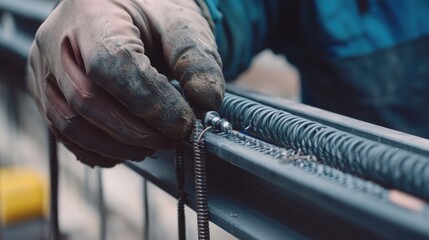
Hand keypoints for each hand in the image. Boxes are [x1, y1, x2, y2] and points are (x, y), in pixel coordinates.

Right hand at [27, 0, 223, 166]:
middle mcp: (57, 40)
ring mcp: (46, 68)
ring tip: (152, 145)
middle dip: (135, 132)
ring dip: (116, 146)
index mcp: (92, 13)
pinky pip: (62, 132)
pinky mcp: (47, 91)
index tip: (183, 123)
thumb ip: (197, 60)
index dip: (151, 103)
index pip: (113, 66)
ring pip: (71, 123)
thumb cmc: (152, 14)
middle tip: (172, 139)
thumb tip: (206, 103)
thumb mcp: (181, 25)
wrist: (128, 11)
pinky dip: (97, 149)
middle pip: (87, 100)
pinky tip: (125, 148)